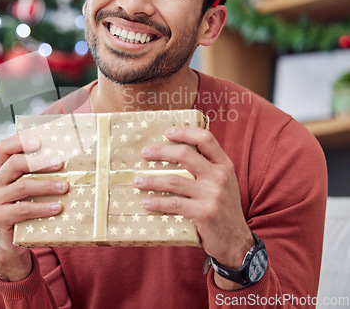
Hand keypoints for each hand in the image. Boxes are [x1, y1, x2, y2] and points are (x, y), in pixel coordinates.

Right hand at [0, 134, 68, 280]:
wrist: (9, 243)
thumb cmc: (25, 209)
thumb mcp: (27, 190)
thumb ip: (36, 175)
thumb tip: (66, 160)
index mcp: (0, 170)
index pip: (3, 147)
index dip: (19, 141)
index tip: (39, 142)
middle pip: (14, 163)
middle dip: (40, 162)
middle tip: (60, 163)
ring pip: (22, 186)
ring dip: (47, 185)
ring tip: (65, 186)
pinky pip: (23, 209)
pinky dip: (43, 208)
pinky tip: (58, 207)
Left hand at [134, 126, 253, 289]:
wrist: (237, 242)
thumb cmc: (223, 209)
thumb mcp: (223, 184)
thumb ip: (207, 168)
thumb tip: (175, 153)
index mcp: (224, 165)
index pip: (206, 139)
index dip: (185, 132)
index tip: (167, 132)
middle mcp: (220, 176)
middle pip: (185, 154)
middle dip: (161, 151)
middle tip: (144, 153)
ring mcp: (213, 194)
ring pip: (174, 180)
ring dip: (152, 180)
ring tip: (137, 181)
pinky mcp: (204, 213)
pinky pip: (174, 203)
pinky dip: (157, 201)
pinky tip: (147, 202)